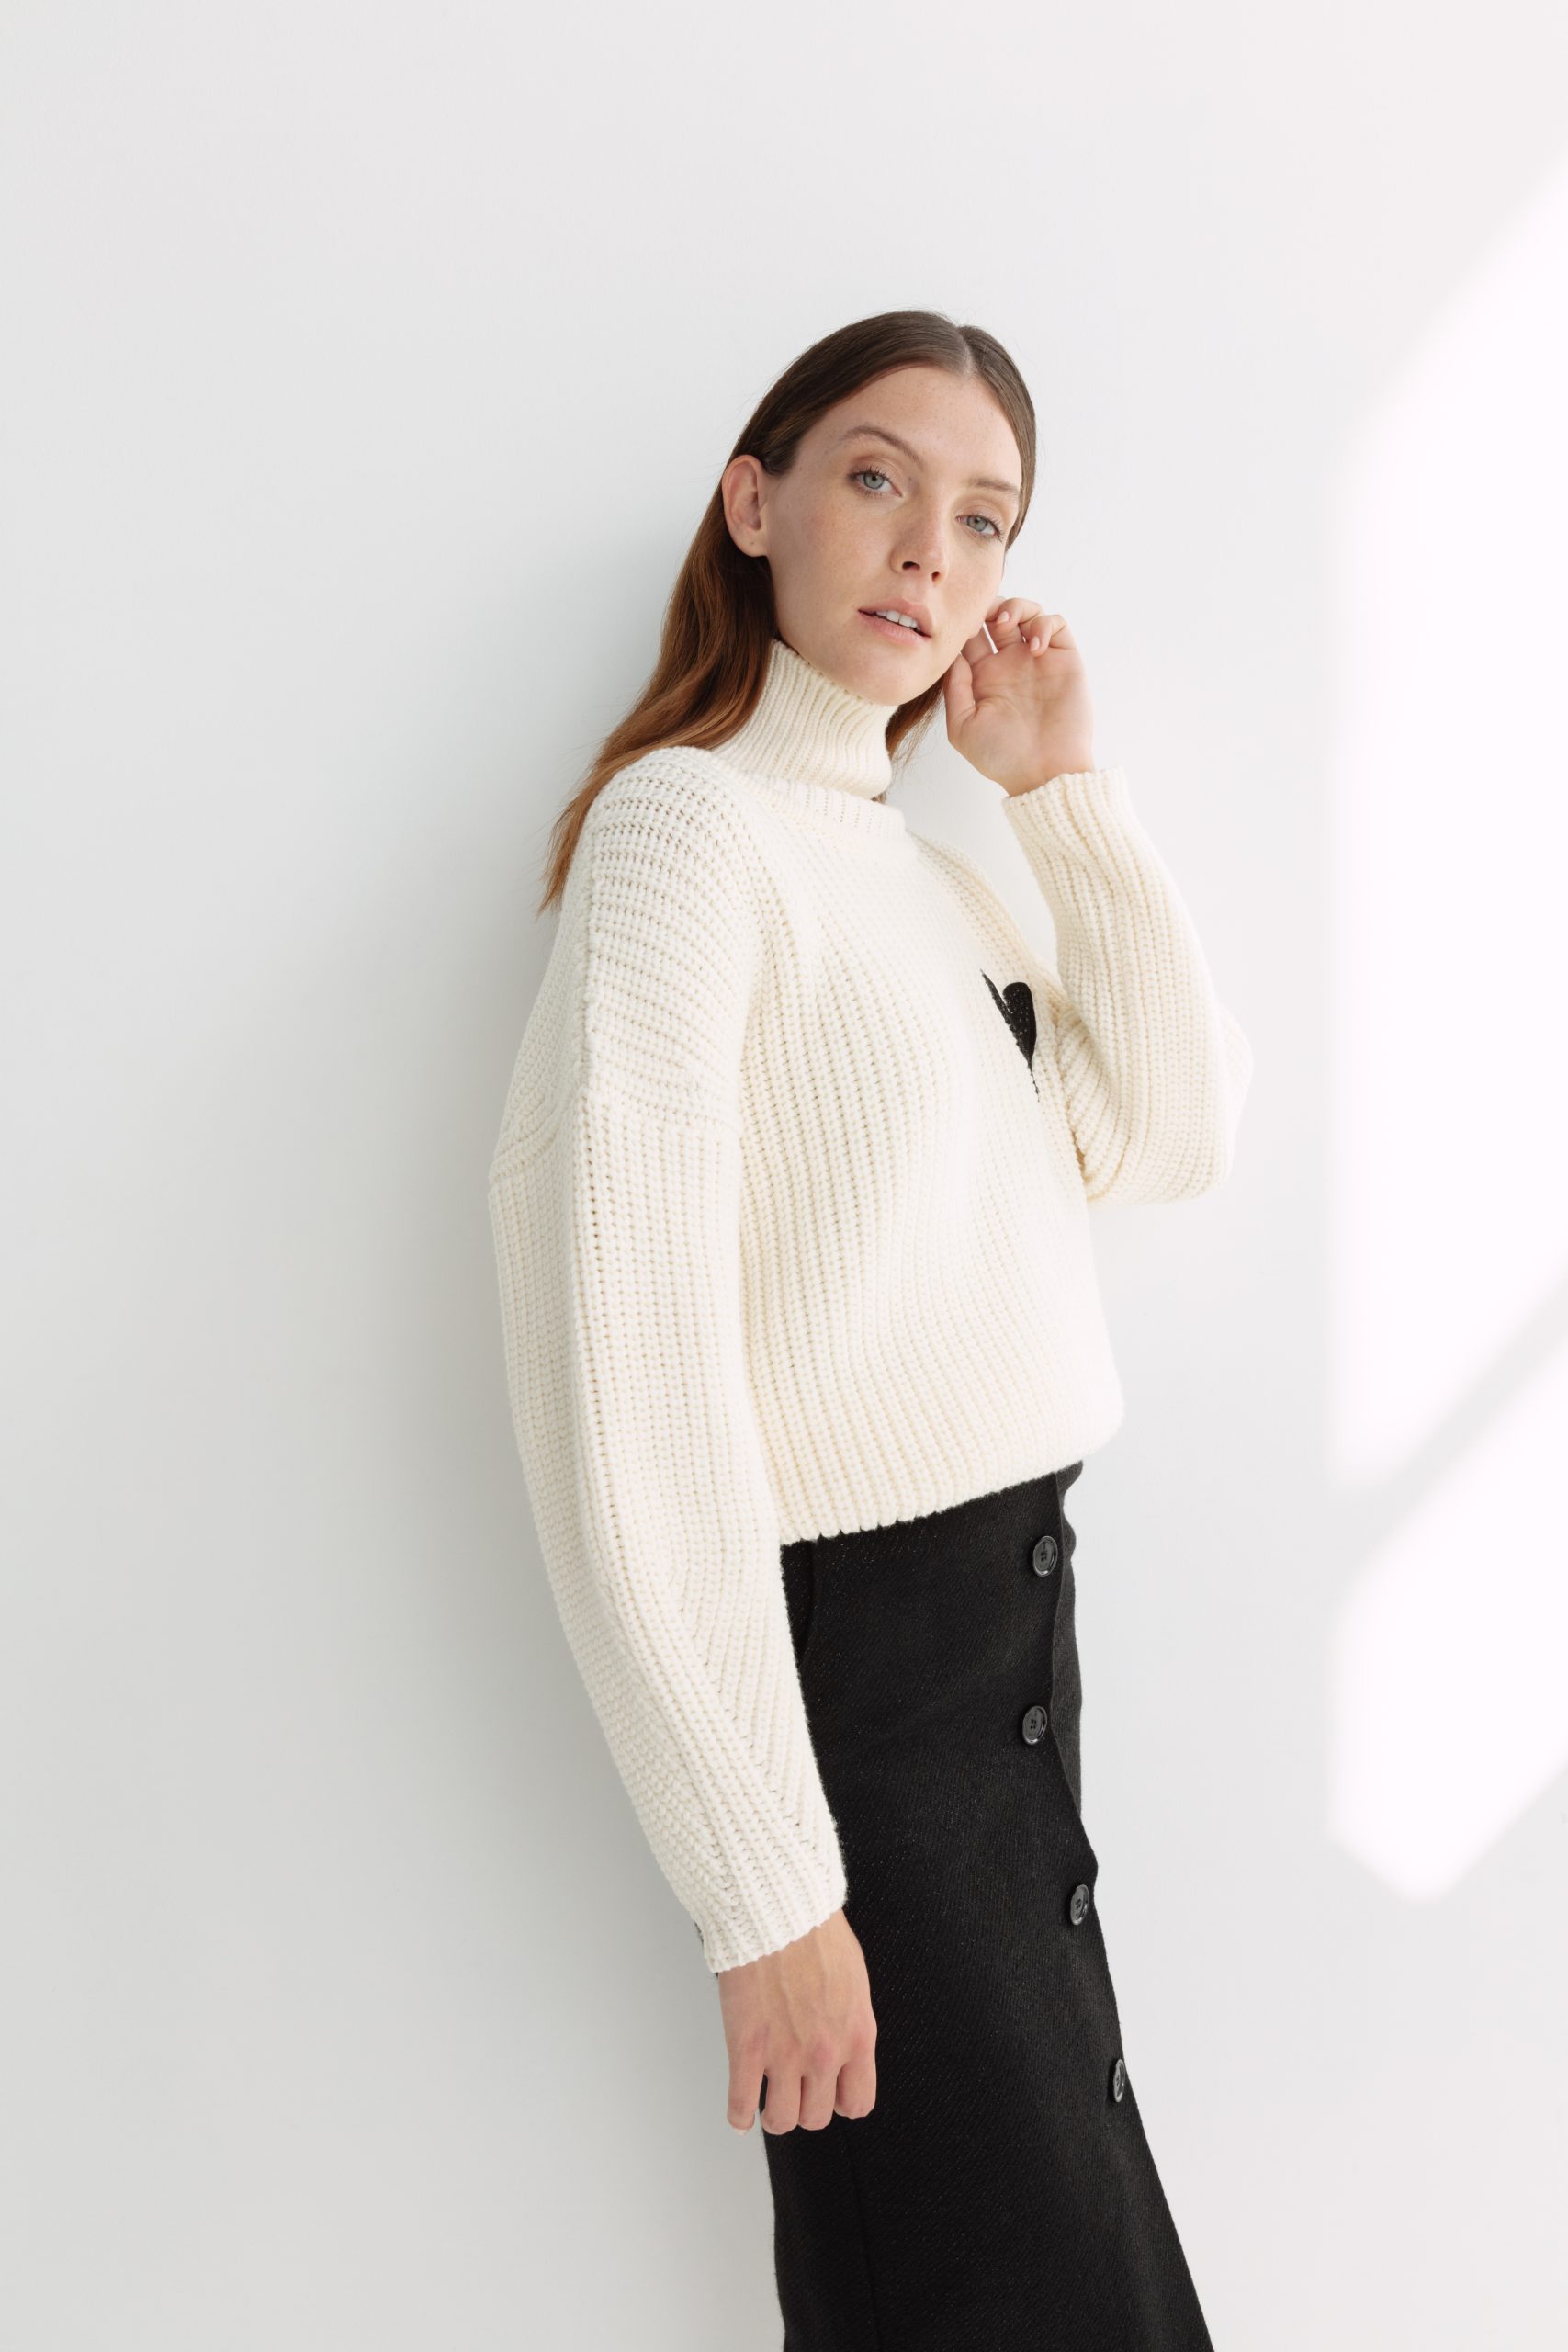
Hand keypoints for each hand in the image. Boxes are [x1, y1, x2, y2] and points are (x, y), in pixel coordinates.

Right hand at [716, 1907, 877, 2134]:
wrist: (778, 1911)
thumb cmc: (814, 1931)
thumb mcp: (853, 1979)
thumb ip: (849, 2019)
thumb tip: (842, 2036)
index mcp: (857, 2036)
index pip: (858, 2102)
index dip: (841, 2101)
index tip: (830, 2095)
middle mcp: (825, 2054)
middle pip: (817, 2117)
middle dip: (805, 2106)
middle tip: (794, 2091)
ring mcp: (785, 2056)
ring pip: (782, 2120)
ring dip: (774, 2115)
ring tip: (767, 2102)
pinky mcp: (747, 2049)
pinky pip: (741, 2105)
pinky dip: (739, 2115)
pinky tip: (741, 2111)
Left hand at [942, 601, 1095, 795]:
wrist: (1044, 772)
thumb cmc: (1001, 757)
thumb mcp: (962, 726)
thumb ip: (954, 688)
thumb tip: (952, 653)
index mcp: (983, 677)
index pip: (970, 636)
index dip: (962, 623)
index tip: (955, 625)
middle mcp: (1009, 664)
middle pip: (996, 615)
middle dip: (987, 605)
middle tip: (980, 613)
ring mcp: (1037, 659)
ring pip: (1026, 612)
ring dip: (1015, 606)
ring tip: (1006, 622)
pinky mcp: (1064, 659)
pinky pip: (1056, 623)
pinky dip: (1044, 623)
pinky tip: (1034, 646)